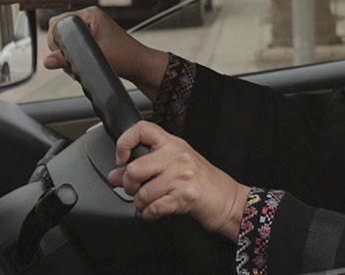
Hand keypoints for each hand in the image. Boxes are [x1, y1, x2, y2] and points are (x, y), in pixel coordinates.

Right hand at [45, 7, 170, 95]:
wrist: (140, 66)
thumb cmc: (125, 58)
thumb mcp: (93, 58)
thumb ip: (66, 60)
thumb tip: (47, 61)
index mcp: (89, 15)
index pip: (58, 22)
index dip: (55, 39)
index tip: (60, 54)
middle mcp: (89, 19)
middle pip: (60, 32)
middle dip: (61, 50)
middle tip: (71, 62)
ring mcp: (91, 29)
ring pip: (66, 42)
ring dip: (68, 57)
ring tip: (80, 66)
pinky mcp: (93, 40)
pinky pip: (74, 47)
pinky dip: (75, 58)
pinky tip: (83, 67)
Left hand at [107, 122, 249, 241]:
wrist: (229, 200)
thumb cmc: (204, 183)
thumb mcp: (175, 167)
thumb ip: (145, 168)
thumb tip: (115, 175)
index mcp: (173, 144)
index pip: (142, 129)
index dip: (125, 142)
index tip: (122, 157)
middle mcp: (177, 156)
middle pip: (135, 169)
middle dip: (129, 186)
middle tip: (135, 190)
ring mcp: (182, 176)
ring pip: (142, 193)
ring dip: (140, 205)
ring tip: (149, 204)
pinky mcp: (185, 197)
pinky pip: (154, 208)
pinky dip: (150, 215)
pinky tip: (156, 212)